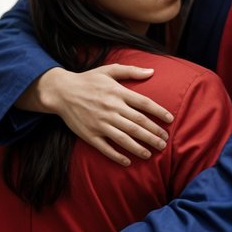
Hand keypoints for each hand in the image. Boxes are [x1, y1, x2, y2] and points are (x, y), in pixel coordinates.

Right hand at [40, 64, 172, 165]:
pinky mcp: (90, 135)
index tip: (170, 120)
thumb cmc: (88, 80)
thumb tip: (152, 71)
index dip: (159, 112)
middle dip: (154, 134)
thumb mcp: (108, 70)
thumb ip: (131, 71)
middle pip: (138, 124)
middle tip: (164, 142)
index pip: (144, 104)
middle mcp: (111, 108)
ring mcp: (100, 123)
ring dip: (140, 147)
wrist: (61, 91)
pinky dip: (117, 156)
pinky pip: (106, 148)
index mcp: (117, 92)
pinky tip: (128, 161)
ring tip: (151, 153)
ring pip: (125, 138)